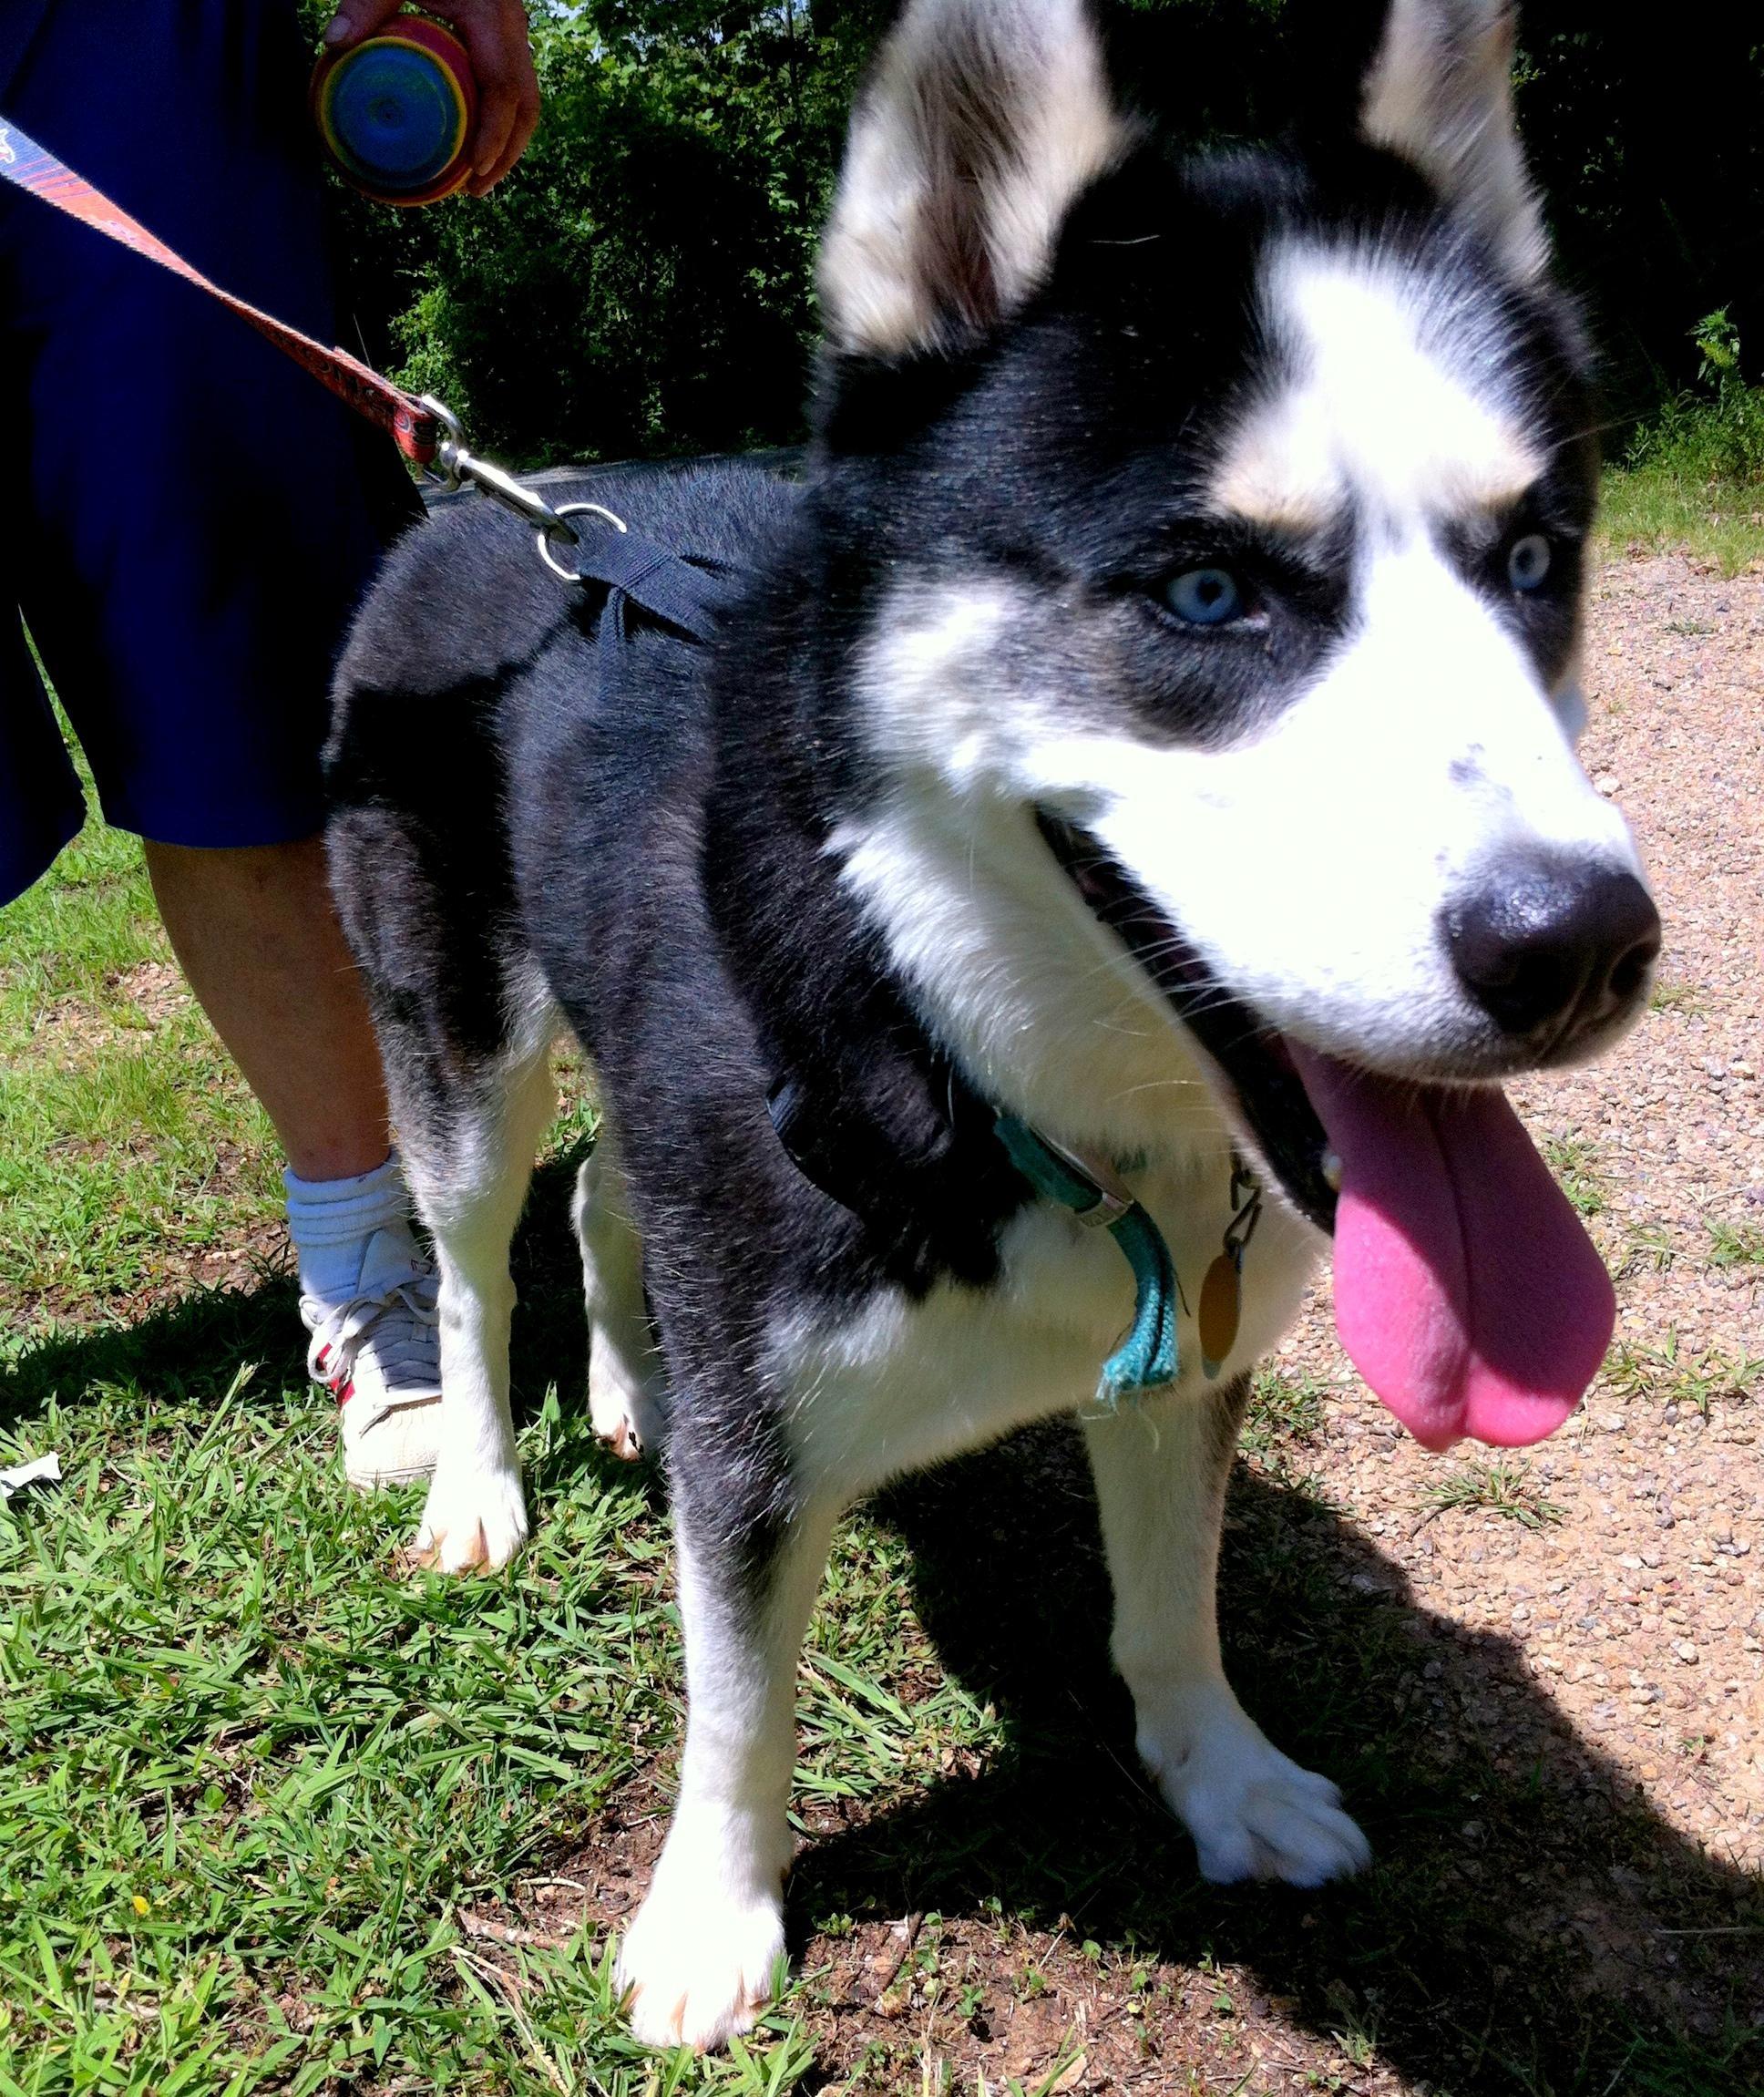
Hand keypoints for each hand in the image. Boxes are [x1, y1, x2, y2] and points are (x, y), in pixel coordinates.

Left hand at [322, 0, 539, 195]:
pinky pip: (514, 86)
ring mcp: (515, 31)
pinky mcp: (506, 35)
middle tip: (477, 191)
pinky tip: (477, 144)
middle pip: (528, 104)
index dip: (496, 135)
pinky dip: (501, 121)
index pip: (504, 87)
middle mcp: (513, 26)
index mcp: (491, 15)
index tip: (475, 170)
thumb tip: (333, 45)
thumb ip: (364, 4)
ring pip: (528, 99)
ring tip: (480, 180)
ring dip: (509, 143)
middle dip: (508, 153)